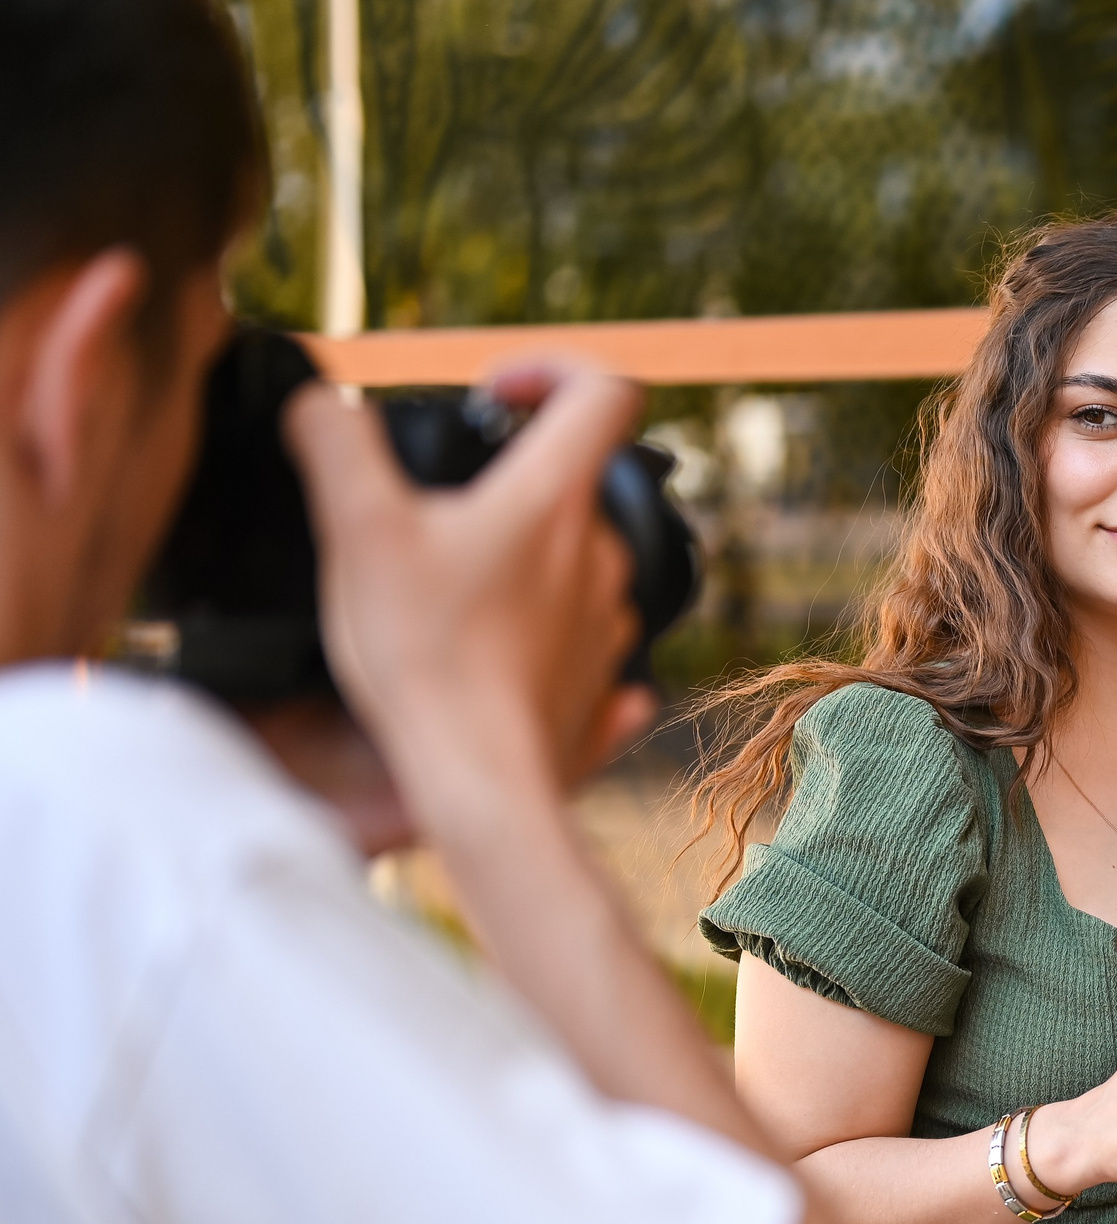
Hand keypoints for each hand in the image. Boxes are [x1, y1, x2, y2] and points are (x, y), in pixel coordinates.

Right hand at [284, 360, 656, 810]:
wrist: (479, 779)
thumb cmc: (425, 655)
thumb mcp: (358, 530)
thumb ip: (336, 443)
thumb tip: (322, 399)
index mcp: (556, 499)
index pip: (604, 390)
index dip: (552, 368)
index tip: (492, 394)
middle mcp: (603, 554)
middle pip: (571, 484)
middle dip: (506, 485)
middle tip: (432, 522)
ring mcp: (610, 620)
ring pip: (572, 562)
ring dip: (518, 561)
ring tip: (446, 594)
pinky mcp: (604, 679)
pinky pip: (576, 633)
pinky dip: (534, 627)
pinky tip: (483, 647)